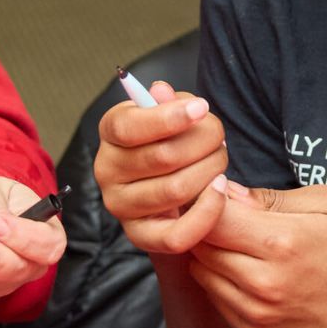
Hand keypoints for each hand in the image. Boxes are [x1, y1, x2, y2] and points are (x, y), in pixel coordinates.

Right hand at [93, 80, 228, 253]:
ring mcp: (120, 205)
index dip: (168, 117)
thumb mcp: (173, 113)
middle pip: (163, 156)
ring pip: (175, 190)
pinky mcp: (140, 235)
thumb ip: (170, 103)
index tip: (202, 108)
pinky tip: (220, 188)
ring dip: (211, 170)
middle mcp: (107, 170)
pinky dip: (207, 211)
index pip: (128, 127)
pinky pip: (176, 235)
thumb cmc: (174, 138)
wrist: (173, 182)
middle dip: (204, 143)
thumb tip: (161, 91)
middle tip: (219, 138)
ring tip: (220, 160)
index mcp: (111, 132)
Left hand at [189, 180, 326, 327]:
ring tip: (232, 243)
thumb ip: (270, 196)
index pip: (214, 218)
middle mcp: (264, 280)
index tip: (217, 197)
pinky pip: (213, 297)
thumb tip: (227, 193)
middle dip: (204, 226)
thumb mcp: (323, 204)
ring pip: (201, 272)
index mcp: (282, 241)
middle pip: (201, 245)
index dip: (208, 202)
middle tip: (222, 218)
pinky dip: (218, 279)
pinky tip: (242, 268)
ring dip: (208, 253)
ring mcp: (257, 310)